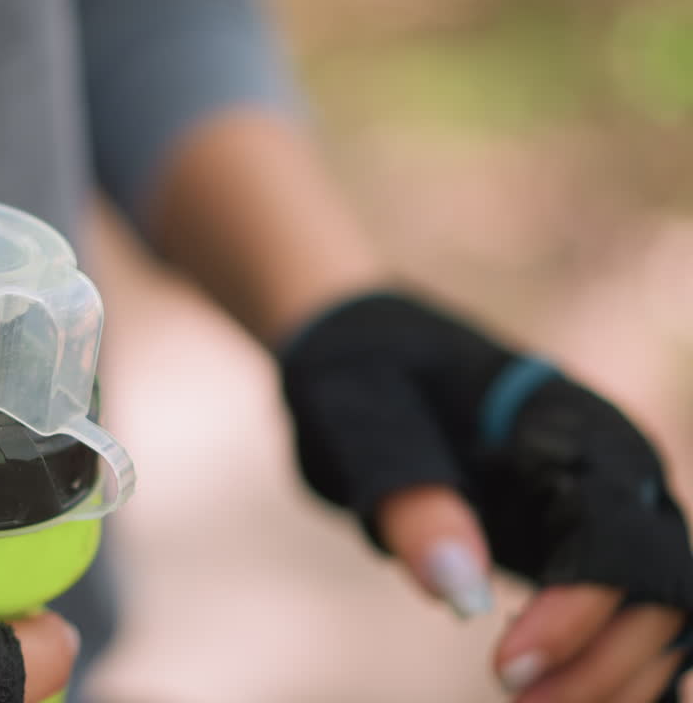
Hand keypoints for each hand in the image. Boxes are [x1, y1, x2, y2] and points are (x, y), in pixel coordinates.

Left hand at [281, 292, 692, 701]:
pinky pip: (630, 617)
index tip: (503, 667)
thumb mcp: (363, 417)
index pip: (616, 537)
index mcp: (570, 426)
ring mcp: (609, 509)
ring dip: (614, 678)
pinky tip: (562, 699)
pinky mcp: (587, 545)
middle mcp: (613, 469)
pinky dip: (610, 668)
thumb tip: (459, 596)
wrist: (374, 355)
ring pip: (661, 615)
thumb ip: (410, 496)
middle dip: (603, 665)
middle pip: (661, 588)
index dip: (578, 614)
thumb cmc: (368, 375)